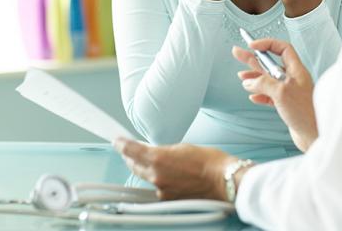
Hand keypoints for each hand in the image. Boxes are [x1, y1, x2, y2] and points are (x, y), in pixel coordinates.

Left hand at [113, 139, 237, 200]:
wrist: (223, 180)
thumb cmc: (210, 162)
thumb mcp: (183, 147)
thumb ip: (164, 150)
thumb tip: (156, 152)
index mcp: (158, 158)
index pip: (131, 150)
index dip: (121, 145)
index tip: (118, 141)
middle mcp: (156, 176)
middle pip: (134, 165)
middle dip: (131, 156)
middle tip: (131, 149)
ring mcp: (161, 189)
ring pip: (145, 177)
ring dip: (145, 168)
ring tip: (154, 161)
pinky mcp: (168, 199)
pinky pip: (157, 187)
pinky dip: (158, 180)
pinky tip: (168, 174)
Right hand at [232, 38, 317, 151]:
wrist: (315, 137)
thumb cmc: (305, 114)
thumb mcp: (281, 93)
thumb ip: (263, 83)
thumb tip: (249, 81)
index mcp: (296, 71)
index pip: (282, 48)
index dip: (267, 44)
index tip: (252, 45)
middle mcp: (293, 79)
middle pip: (270, 63)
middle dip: (253, 58)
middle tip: (237, 52)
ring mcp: (290, 92)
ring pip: (268, 80)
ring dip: (254, 78)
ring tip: (242, 77)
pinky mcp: (286, 105)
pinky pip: (270, 95)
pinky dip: (260, 94)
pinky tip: (253, 96)